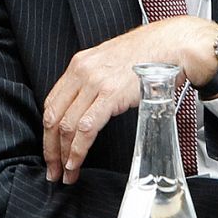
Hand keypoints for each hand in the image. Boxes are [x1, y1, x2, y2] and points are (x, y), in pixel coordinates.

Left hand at [42, 15, 217, 184]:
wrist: (170, 44)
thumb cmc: (148, 54)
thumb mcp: (110, 63)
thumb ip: (96, 83)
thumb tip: (89, 108)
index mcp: (79, 66)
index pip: (52, 103)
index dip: (47, 131)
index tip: (50, 150)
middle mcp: (82, 73)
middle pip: (53, 117)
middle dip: (50, 148)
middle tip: (53, 170)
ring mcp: (95, 83)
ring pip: (66, 126)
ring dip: (63, 155)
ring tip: (66, 173)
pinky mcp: (110, 95)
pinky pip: (86, 128)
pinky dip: (78, 150)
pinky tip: (76, 162)